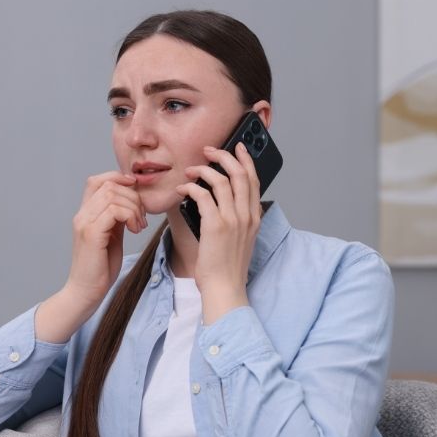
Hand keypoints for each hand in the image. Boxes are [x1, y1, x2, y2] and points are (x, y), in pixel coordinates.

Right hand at [64, 171, 147, 311]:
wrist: (86, 292)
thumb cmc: (100, 268)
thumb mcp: (112, 236)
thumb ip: (117, 218)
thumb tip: (131, 202)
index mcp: (86, 214)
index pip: (98, 180)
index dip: (119, 179)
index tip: (136, 194)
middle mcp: (82, 215)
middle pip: (109, 184)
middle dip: (133, 197)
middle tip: (141, 217)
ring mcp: (84, 223)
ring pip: (113, 195)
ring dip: (133, 208)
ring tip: (138, 226)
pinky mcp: (91, 233)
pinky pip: (114, 210)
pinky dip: (130, 216)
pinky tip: (134, 230)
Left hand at [175, 143, 261, 323]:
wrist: (225, 288)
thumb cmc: (227, 268)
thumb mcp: (239, 240)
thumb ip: (236, 220)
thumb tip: (219, 201)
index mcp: (254, 218)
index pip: (254, 180)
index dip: (245, 160)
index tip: (237, 148)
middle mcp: (247, 215)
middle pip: (240, 174)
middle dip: (224, 156)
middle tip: (208, 150)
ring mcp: (233, 220)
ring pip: (222, 180)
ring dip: (204, 170)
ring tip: (191, 169)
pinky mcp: (215, 225)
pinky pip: (203, 195)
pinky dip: (191, 187)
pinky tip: (182, 189)